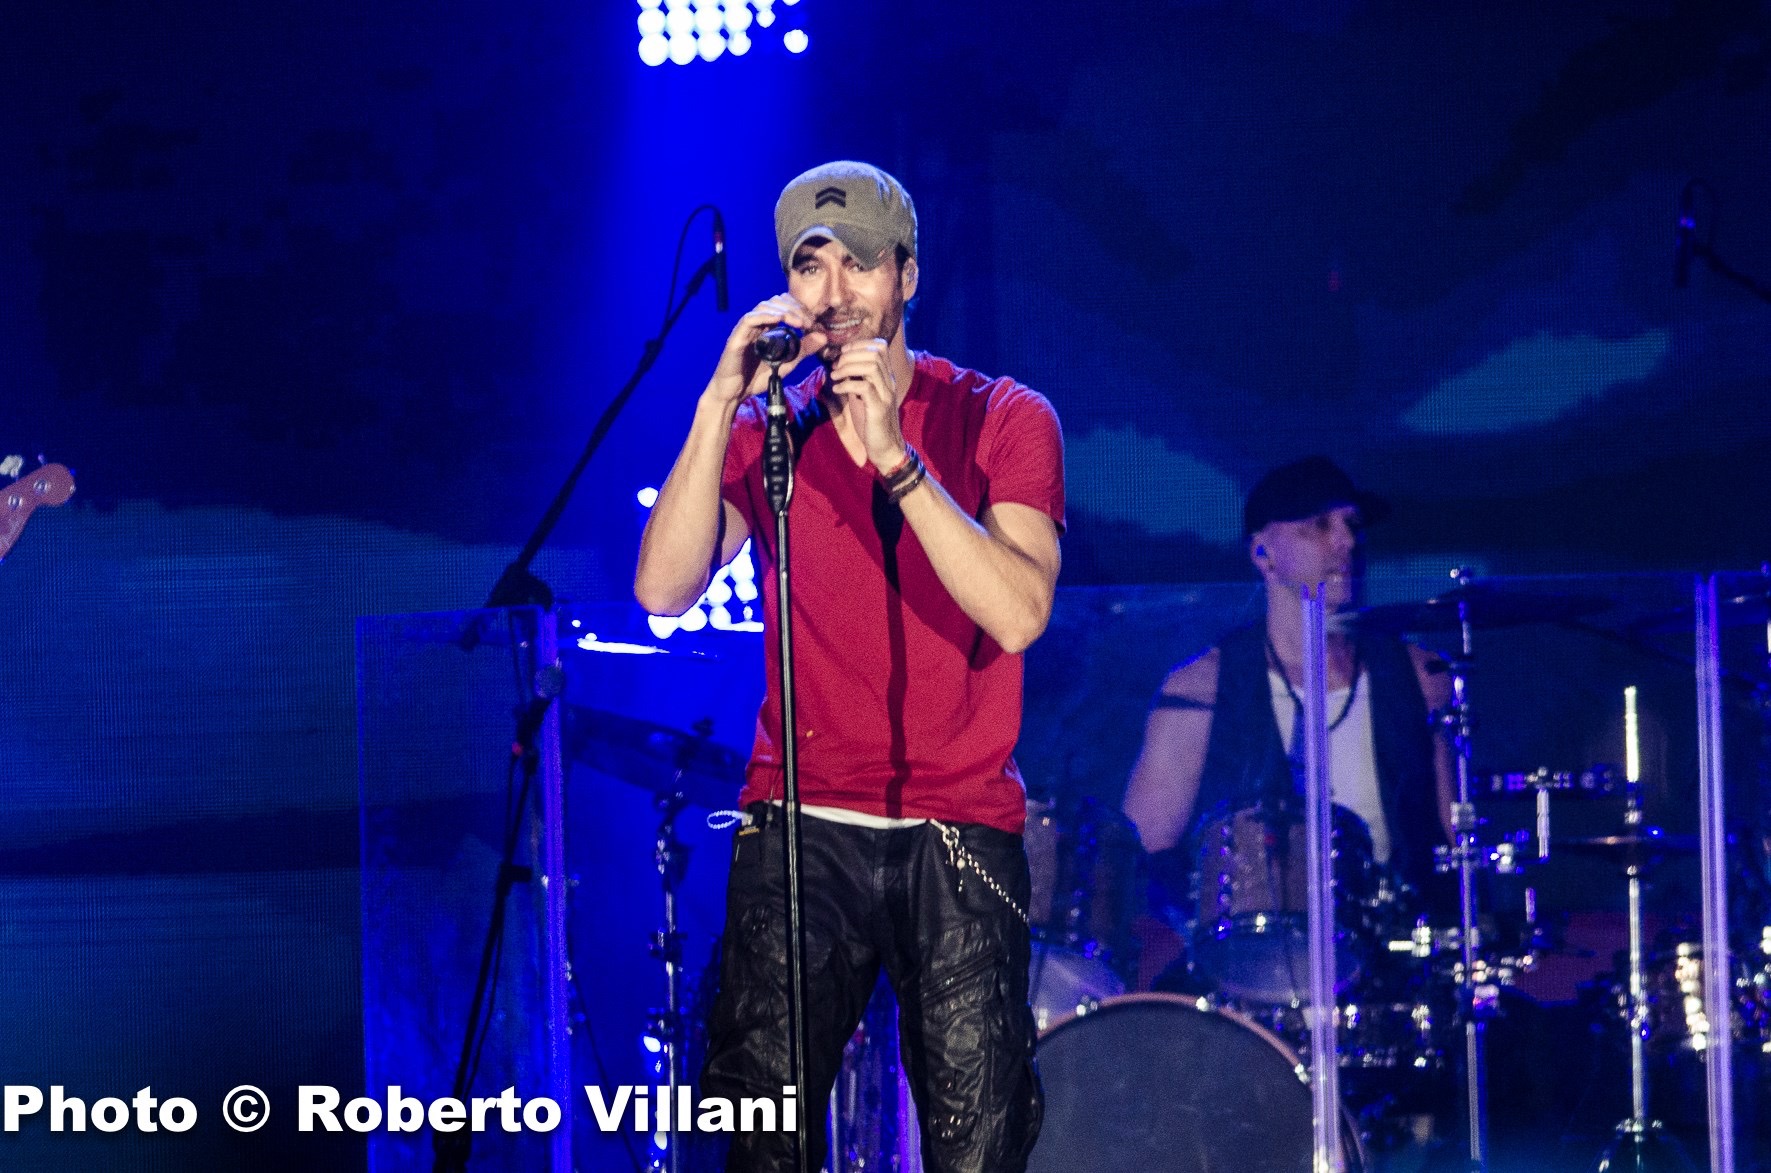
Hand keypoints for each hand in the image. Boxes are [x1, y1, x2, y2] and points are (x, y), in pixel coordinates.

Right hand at [701, 296, 829, 406]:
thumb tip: (823, 336)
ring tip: (800, 323)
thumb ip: (803, 350)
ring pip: (764, 306)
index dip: (800, 308)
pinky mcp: (737, 337)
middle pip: (776, 302)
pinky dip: (766, 316)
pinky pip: (750, 319)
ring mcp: (746, 329)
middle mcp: (757, 324)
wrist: (734, 394)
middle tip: (810, 321)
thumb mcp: (787, 363)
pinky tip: (780, 320)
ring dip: (785, 311)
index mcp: (767, 327)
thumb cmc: (756, 378)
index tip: (813, 321)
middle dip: (796, 308)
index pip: (784, 306)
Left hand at [826, 339, 904, 470]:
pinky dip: (847, 385)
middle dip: (851, 354)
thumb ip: (857, 379)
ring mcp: (885, 395)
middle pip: (875, 353)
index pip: (881, 346)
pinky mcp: (879, 409)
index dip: (859, 344)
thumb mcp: (863, 396)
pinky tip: (837, 390)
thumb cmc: (872, 423)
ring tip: (834, 376)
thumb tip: (839, 365)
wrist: (886, 448)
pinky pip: (864, 387)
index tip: (843, 353)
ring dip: (847, 368)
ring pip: (871, 367)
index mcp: (886, 377)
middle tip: (836, 365)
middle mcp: (889, 383)